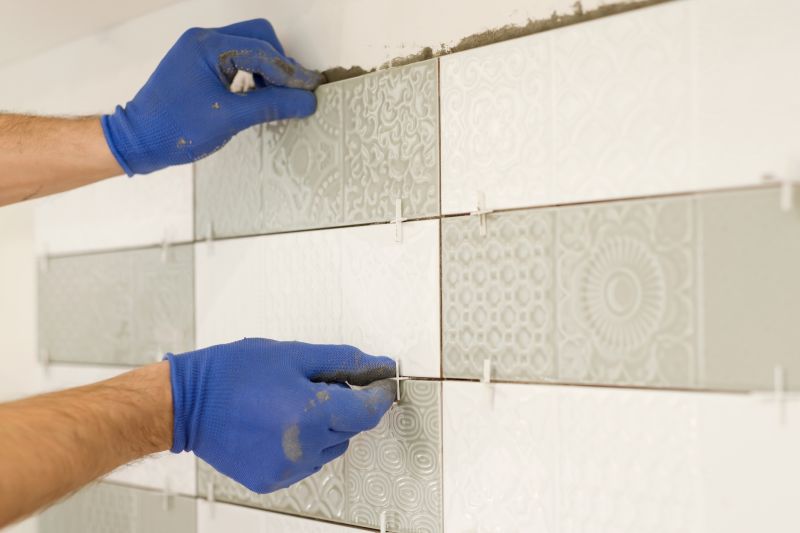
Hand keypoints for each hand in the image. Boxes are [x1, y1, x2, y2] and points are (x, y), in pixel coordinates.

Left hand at [101, 19, 323, 175]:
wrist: (138, 140)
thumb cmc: (176, 128)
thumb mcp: (230, 118)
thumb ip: (272, 105)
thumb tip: (307, 101)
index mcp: (208, 46)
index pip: (263, 51)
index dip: (291, 73)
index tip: (311, 91)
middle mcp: (203, 40)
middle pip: (258, 37)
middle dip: (280, 64)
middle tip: (292, 92)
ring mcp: (199, 50)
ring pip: (249, 46)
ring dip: (267, 68)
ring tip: (276, 96)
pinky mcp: (198, 64)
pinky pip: (236, 58)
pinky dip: (252, 72)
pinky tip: (256, 95)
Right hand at [166, 338, 395, 492]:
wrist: (186, 404)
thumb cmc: (234, 374)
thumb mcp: (294, 354)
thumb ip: (343, 361)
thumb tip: (379, 366)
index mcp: (311, 414)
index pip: (369, 412)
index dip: (379, 395)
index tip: (382, 383)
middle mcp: (303, 448)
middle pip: (350, 429)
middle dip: (344, 406)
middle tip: (315, 385)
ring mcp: (287, 468)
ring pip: (330, 447)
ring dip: (325, 426)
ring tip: (291, 403)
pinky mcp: (272, 480)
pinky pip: (307, 461)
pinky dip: (305, 443)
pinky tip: (279, 423)